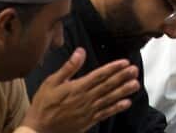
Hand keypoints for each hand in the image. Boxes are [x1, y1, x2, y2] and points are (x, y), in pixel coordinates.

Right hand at [22, 49, 139, 132]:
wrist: (39, 129)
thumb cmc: (43, 105)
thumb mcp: (51, 82)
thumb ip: (68, 67)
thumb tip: (80, 51)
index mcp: (77, 87)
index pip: (99, 75)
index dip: (113, 68)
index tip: (125, 62)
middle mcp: (85, 98)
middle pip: (107, 86)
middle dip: (122, 77)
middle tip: (135, 70)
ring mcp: (88, 110)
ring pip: (109, 99)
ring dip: (123, 91)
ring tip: (136, 84)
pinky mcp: (88, 121)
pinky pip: (105, 113)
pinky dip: (116, 108)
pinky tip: (127, 103)